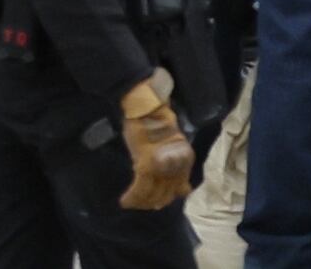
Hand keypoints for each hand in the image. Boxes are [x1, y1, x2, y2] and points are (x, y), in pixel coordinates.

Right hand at [116, 77, 197, 210]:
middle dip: (152, 202)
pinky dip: (132, 197)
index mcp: (186, 160)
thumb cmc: (157, 122)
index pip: (178, 190)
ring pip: (152, 195)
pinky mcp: (147, 165)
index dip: (165, 199)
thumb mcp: (174, 144)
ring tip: (132, 203)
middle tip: (141, 204)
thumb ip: (176, 164)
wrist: (147, 107)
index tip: (154, 203)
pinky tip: (125, 201)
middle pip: (165, 195)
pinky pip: (140, 189)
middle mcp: (177, 166)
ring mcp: (163, 167)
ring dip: (141, 202)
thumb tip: (181, 189)